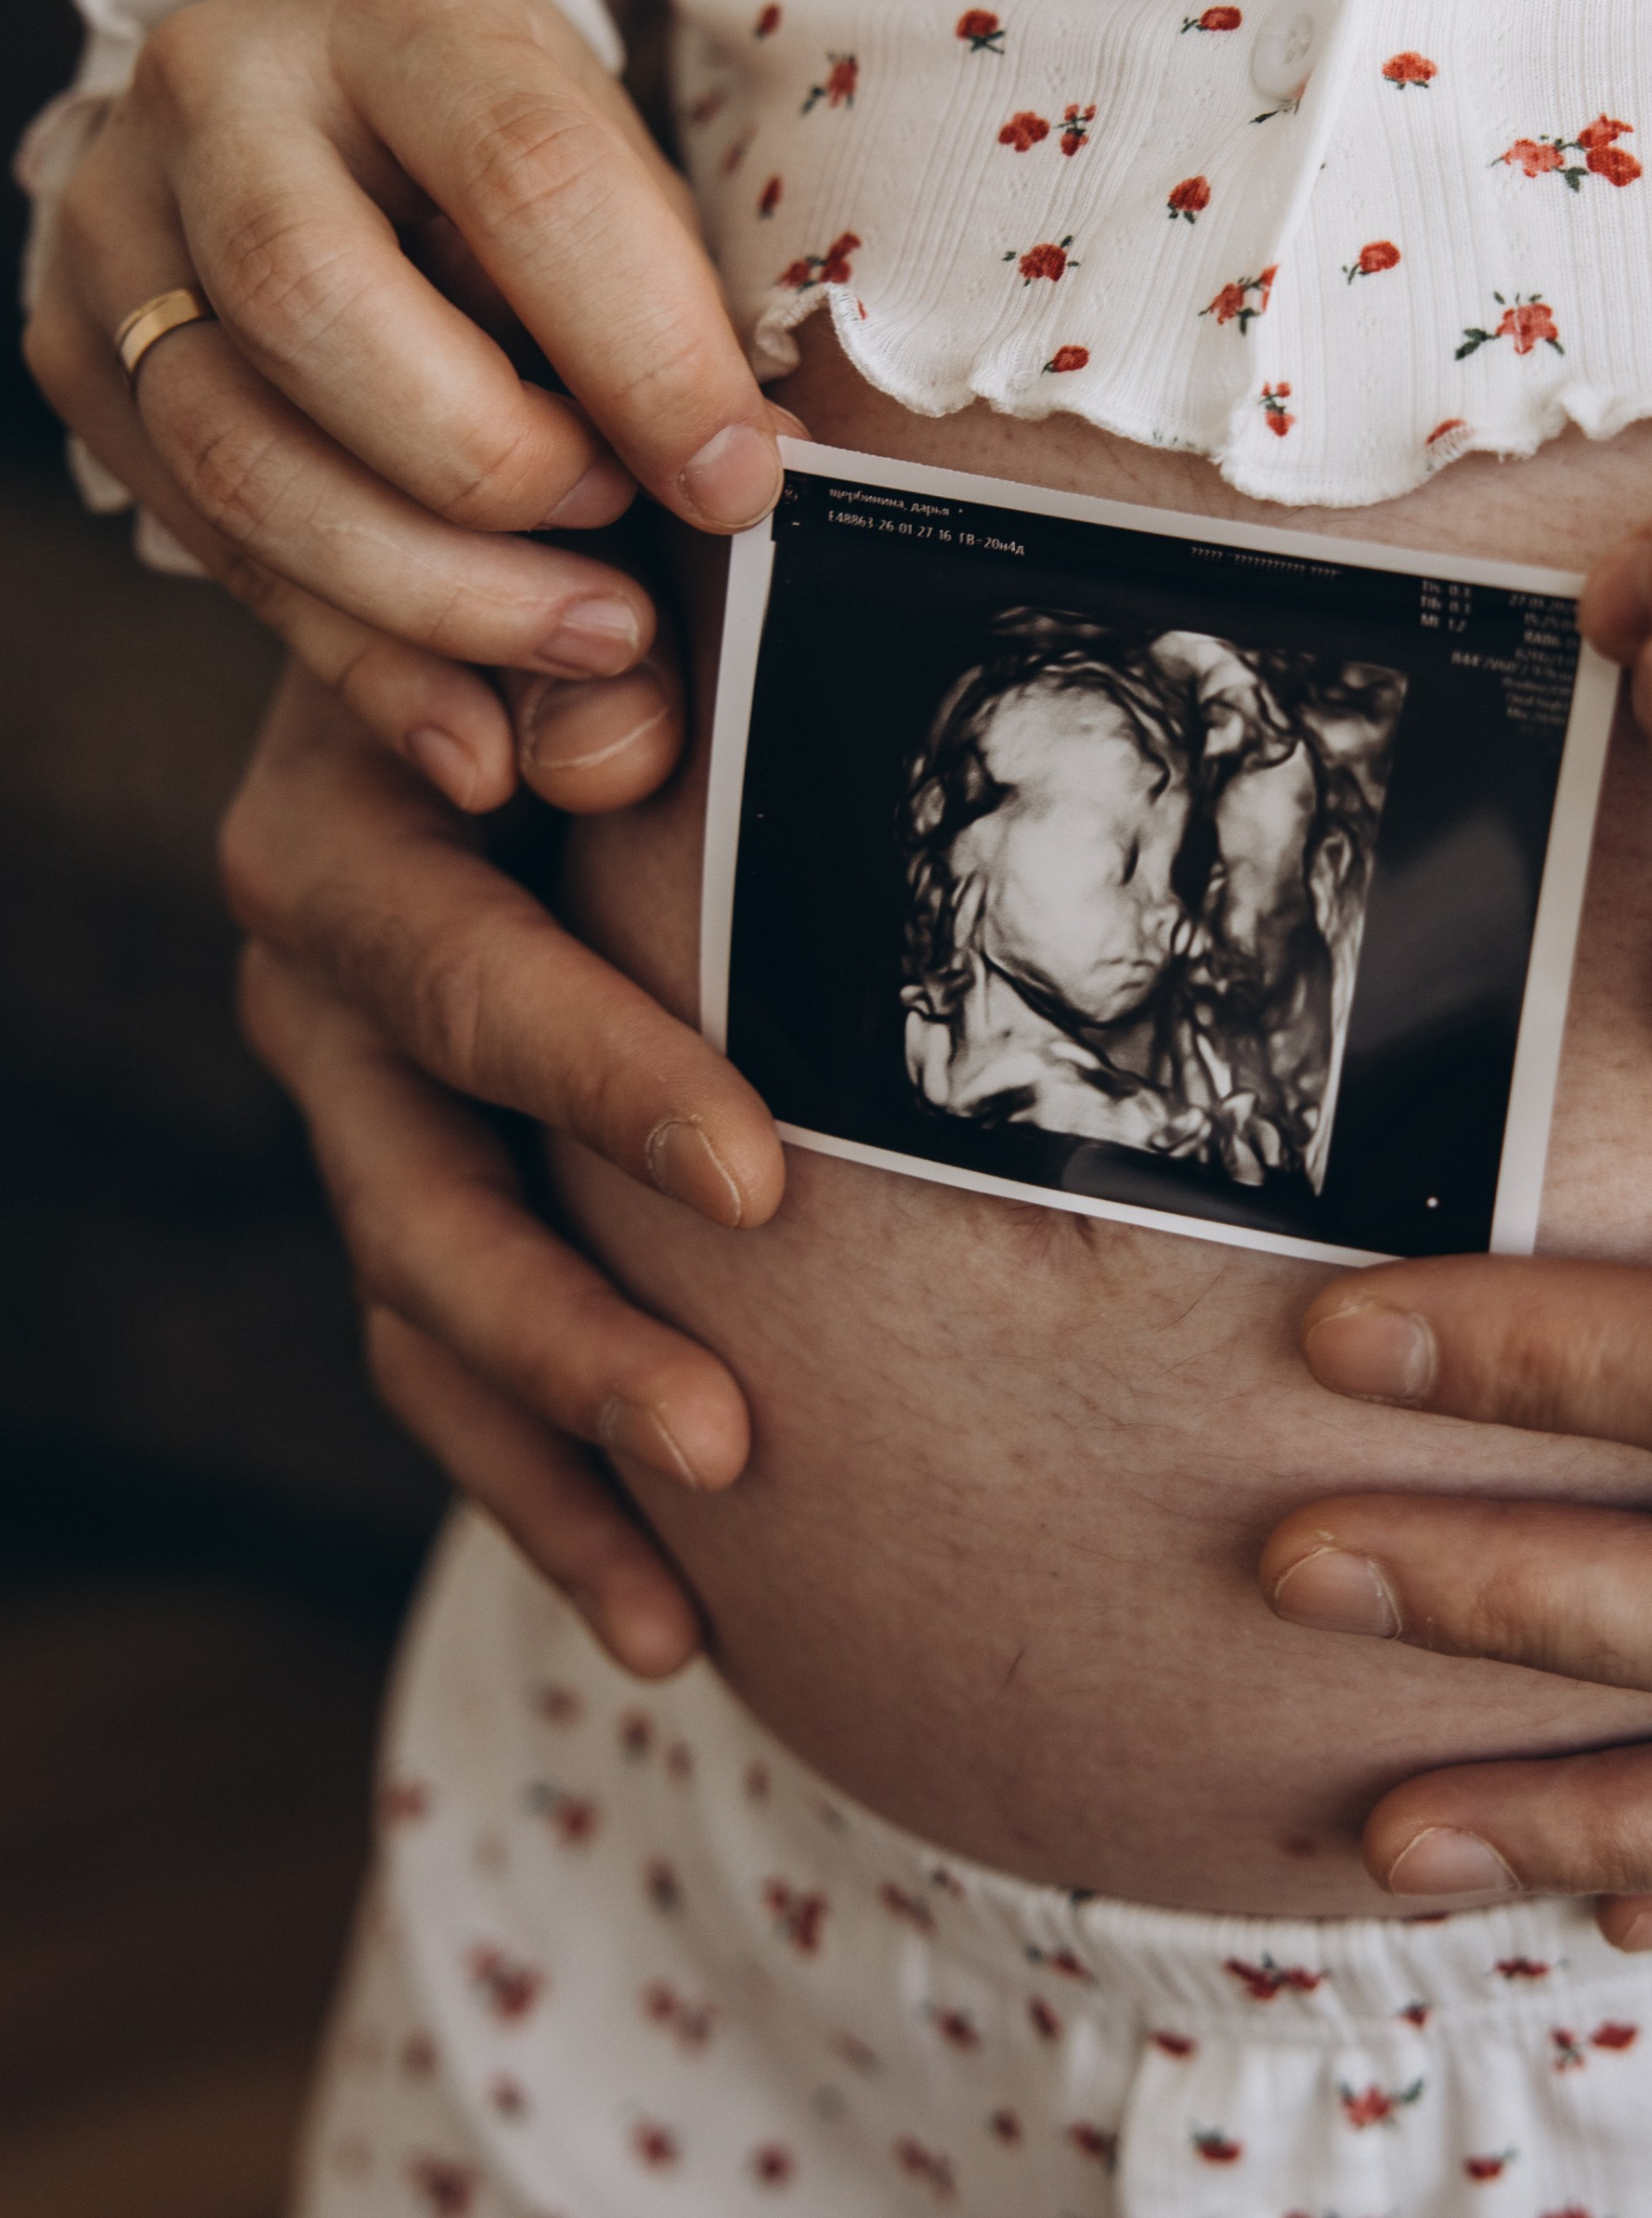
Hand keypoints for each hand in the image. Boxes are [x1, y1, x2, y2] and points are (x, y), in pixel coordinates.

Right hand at [23, 0, 783, 813]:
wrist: (334, 115)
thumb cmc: (507, 159)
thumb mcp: (614, 186)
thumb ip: (671, 326)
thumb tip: (741, 492)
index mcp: (394, 11)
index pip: (521, 177)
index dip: (643, 355)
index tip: (737, 485)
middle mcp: (220, 93)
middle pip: (318, 308)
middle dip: (495, 480)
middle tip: (630, 580)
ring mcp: (118, 225)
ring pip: (237, 452)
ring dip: (430, 597)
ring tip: (584, 652)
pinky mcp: (79, 355)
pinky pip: (211, 546)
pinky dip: (357, 658)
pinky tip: (471, 726)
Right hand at [223, 657, 785, 1674]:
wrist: (507, 640)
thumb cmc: (601, 602)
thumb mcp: (596, 593)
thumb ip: (598, 649)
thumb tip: (615, 735)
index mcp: (354, 829)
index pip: (465, 972)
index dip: (601, 1074)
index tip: (760, 1173)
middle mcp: (327, 988)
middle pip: (424, 1191)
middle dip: (573, 1329)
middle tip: (725, 1437)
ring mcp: (362, 1113)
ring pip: (428, 1319)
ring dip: (559, 1456)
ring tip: (692, 1590)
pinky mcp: (414, 1205)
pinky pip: (451, 1384)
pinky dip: (552, 1501)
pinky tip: (672, 1624)